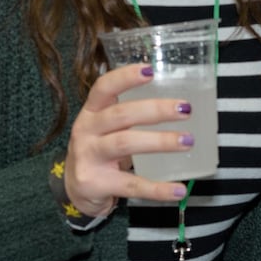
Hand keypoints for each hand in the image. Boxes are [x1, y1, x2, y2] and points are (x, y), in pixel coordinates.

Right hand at [62, 63, 193, 217]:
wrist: (73, 189)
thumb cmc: (98, 150)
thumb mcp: (105, 127)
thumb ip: (129, 115)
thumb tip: (177, 105)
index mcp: (91, 112)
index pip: (104, 87)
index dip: (126, 77)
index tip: (151, 70)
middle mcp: (86, 131)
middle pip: (121, 115)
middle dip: (156, 110)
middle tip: (185, 110)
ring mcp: (89, 157)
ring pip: (125, 144)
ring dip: (160, 141)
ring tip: (187, 141)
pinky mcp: (96, 184)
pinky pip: (131, 185)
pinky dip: (158, 188)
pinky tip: (179, 190)